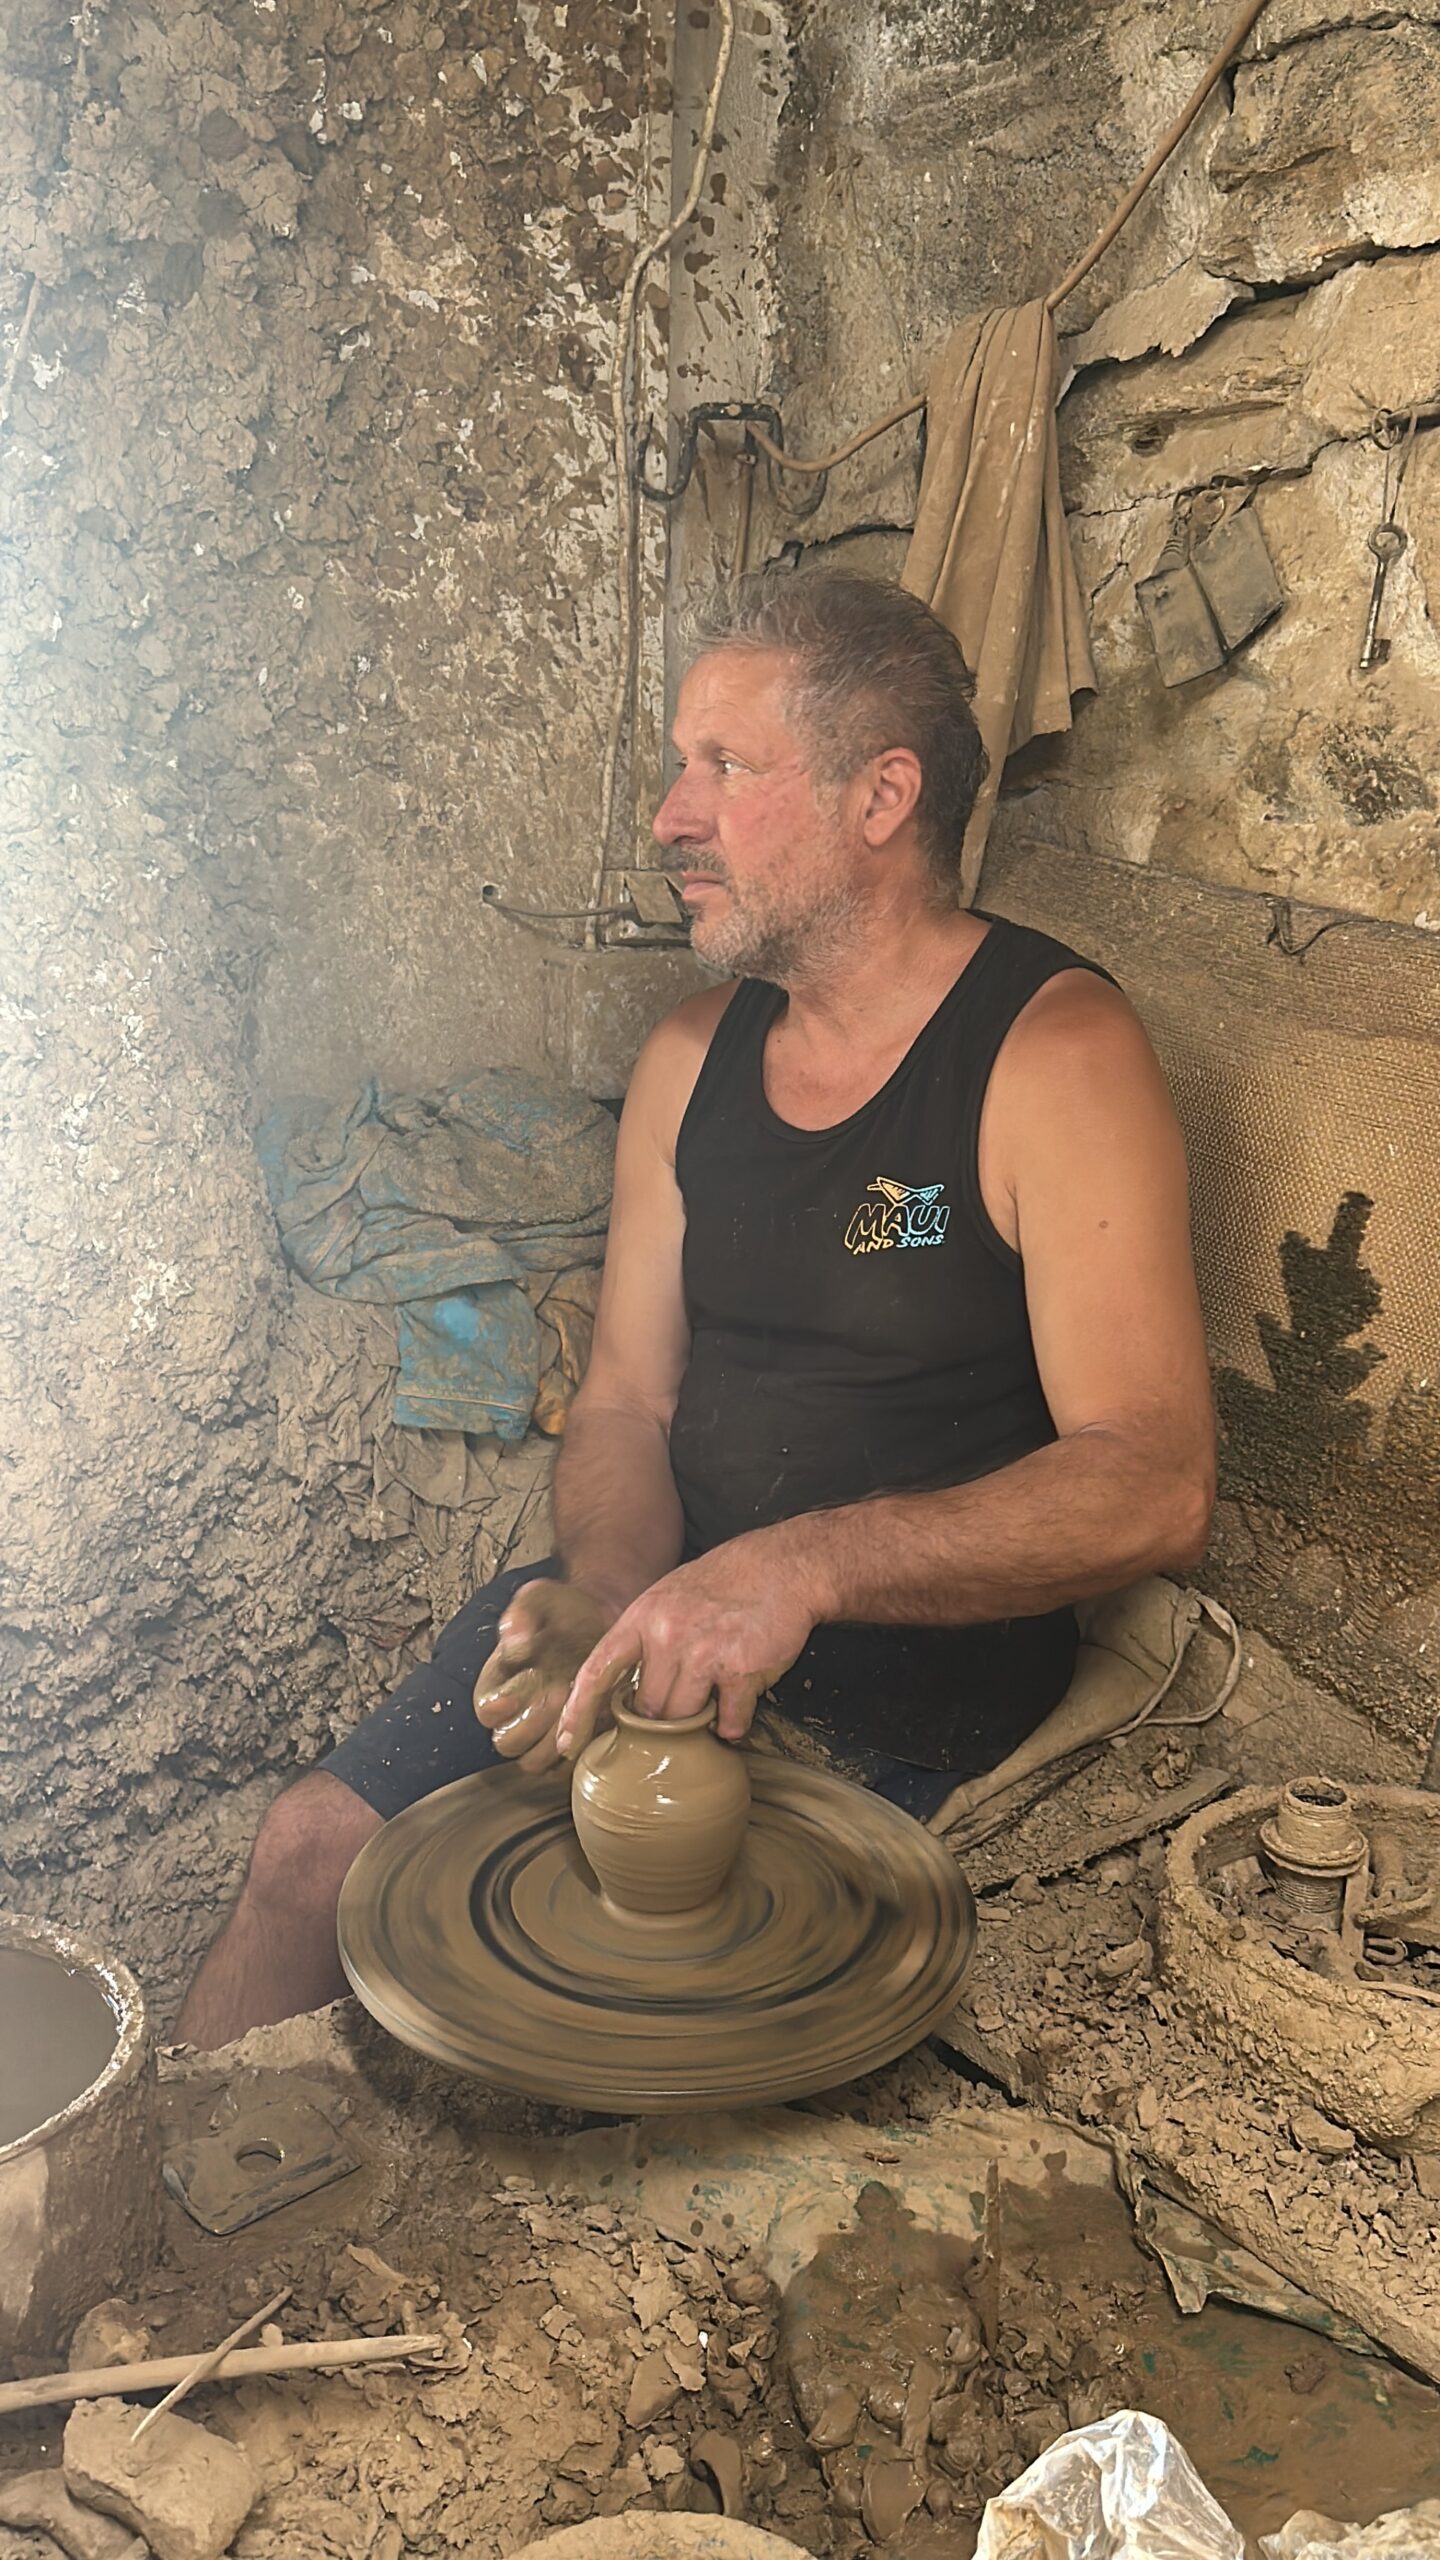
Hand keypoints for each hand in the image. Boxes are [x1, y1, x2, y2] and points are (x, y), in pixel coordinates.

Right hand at [473, 1581, 611, 1772]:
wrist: (603, 1620)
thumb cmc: (564, 1611)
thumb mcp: (539, 1599)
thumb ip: (520, 1615)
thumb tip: (513, 1643)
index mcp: (497, 1684)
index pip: (485, 1712)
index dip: (500, 1704)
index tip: (523, 1686)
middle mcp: (515, 1714)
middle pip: (507, 1743)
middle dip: (532, 1722)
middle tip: (557, 1693)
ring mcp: (543, 1733)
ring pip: (534, 1763)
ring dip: (554, 1741)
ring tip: (576, 1707)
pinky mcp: (572, 1743)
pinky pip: (565, 1769)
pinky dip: (578, 1752)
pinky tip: (593, 1720)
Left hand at [556, 1537, 817, 1759]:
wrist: (782, 1566)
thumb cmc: (722, 1585)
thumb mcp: (667, 1599)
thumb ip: (643, 1642)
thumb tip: (625, 1694)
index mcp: (643, 1618)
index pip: (597, 1671)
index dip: (577, 1711)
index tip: (565, 1742)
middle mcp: (667, 1635)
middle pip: (647, 1709)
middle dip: (661, 1717)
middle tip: (683, 1699)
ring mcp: (704, 1653)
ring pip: (683, 1719)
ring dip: (698, 1720)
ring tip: (713, 1697)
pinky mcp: (740, 1670)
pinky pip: (728, 1721)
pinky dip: (732, 1724)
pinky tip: (737, 1706)